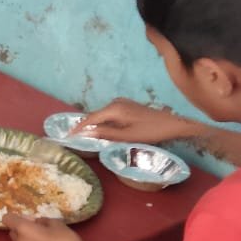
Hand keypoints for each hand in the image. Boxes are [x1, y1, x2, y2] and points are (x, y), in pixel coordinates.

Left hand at [3, 214, 93, 240]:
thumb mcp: (57, 224)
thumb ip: (43, 220)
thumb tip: (38, 222)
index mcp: (24, 230)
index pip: (7, 218)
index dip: (15, 216)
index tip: (28, 218)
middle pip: (12, 231)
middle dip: (20, 228)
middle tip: (37, 227)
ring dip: (26, 238)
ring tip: (42, 238)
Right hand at [77, 97, 200, 144]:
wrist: (173, 124)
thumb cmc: (151, 131)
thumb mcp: (127, 136)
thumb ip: (105, 134)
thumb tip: (85, 133)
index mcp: (114, 109)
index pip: (90, 118)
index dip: (78, 127)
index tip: (68, 136)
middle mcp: (115, 102)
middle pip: (95, 115)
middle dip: (86, 126)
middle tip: (76, 138)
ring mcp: (122, 102)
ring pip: (103, 115)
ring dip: (96, 124)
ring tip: (88, 136)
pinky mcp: (127, 105)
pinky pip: (110, 114)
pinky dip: (105, 122)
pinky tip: (105, 130)